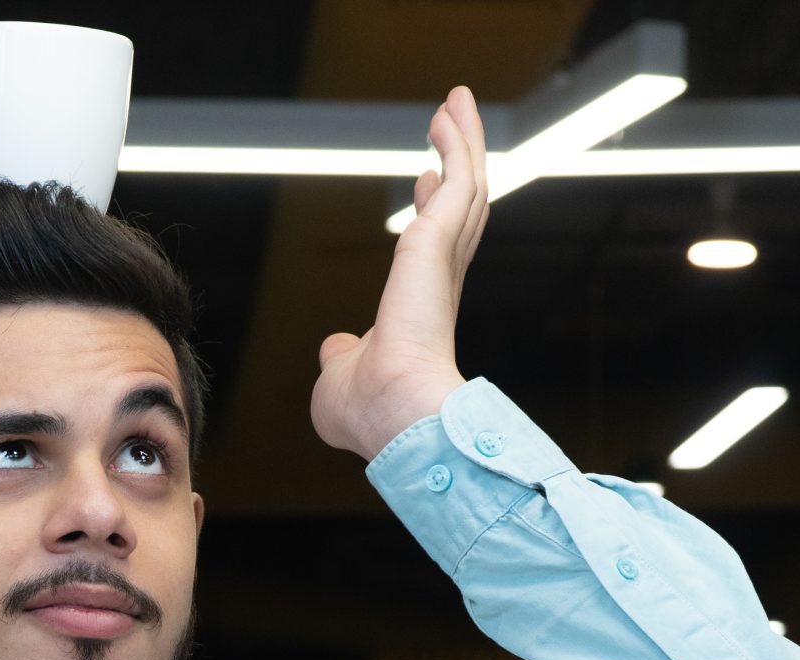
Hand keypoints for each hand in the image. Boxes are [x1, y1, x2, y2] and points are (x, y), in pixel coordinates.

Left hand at [310, 86, 490, 459]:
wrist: (393, 417)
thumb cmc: (368, 415)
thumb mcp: (338, 379)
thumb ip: (340, 358)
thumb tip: (334, 349)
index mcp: (421, 311)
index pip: (433, 252)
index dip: (430, 214)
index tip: (424, 183)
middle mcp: (439, 282)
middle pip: (458, 208)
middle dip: (456, 165)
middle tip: (452, 127)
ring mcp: (444, 260)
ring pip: (465, 185)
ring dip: (462, 141)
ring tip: (457, 102)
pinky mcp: (439, 241)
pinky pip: (456, 177)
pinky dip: (456, 143)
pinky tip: (447, 112)